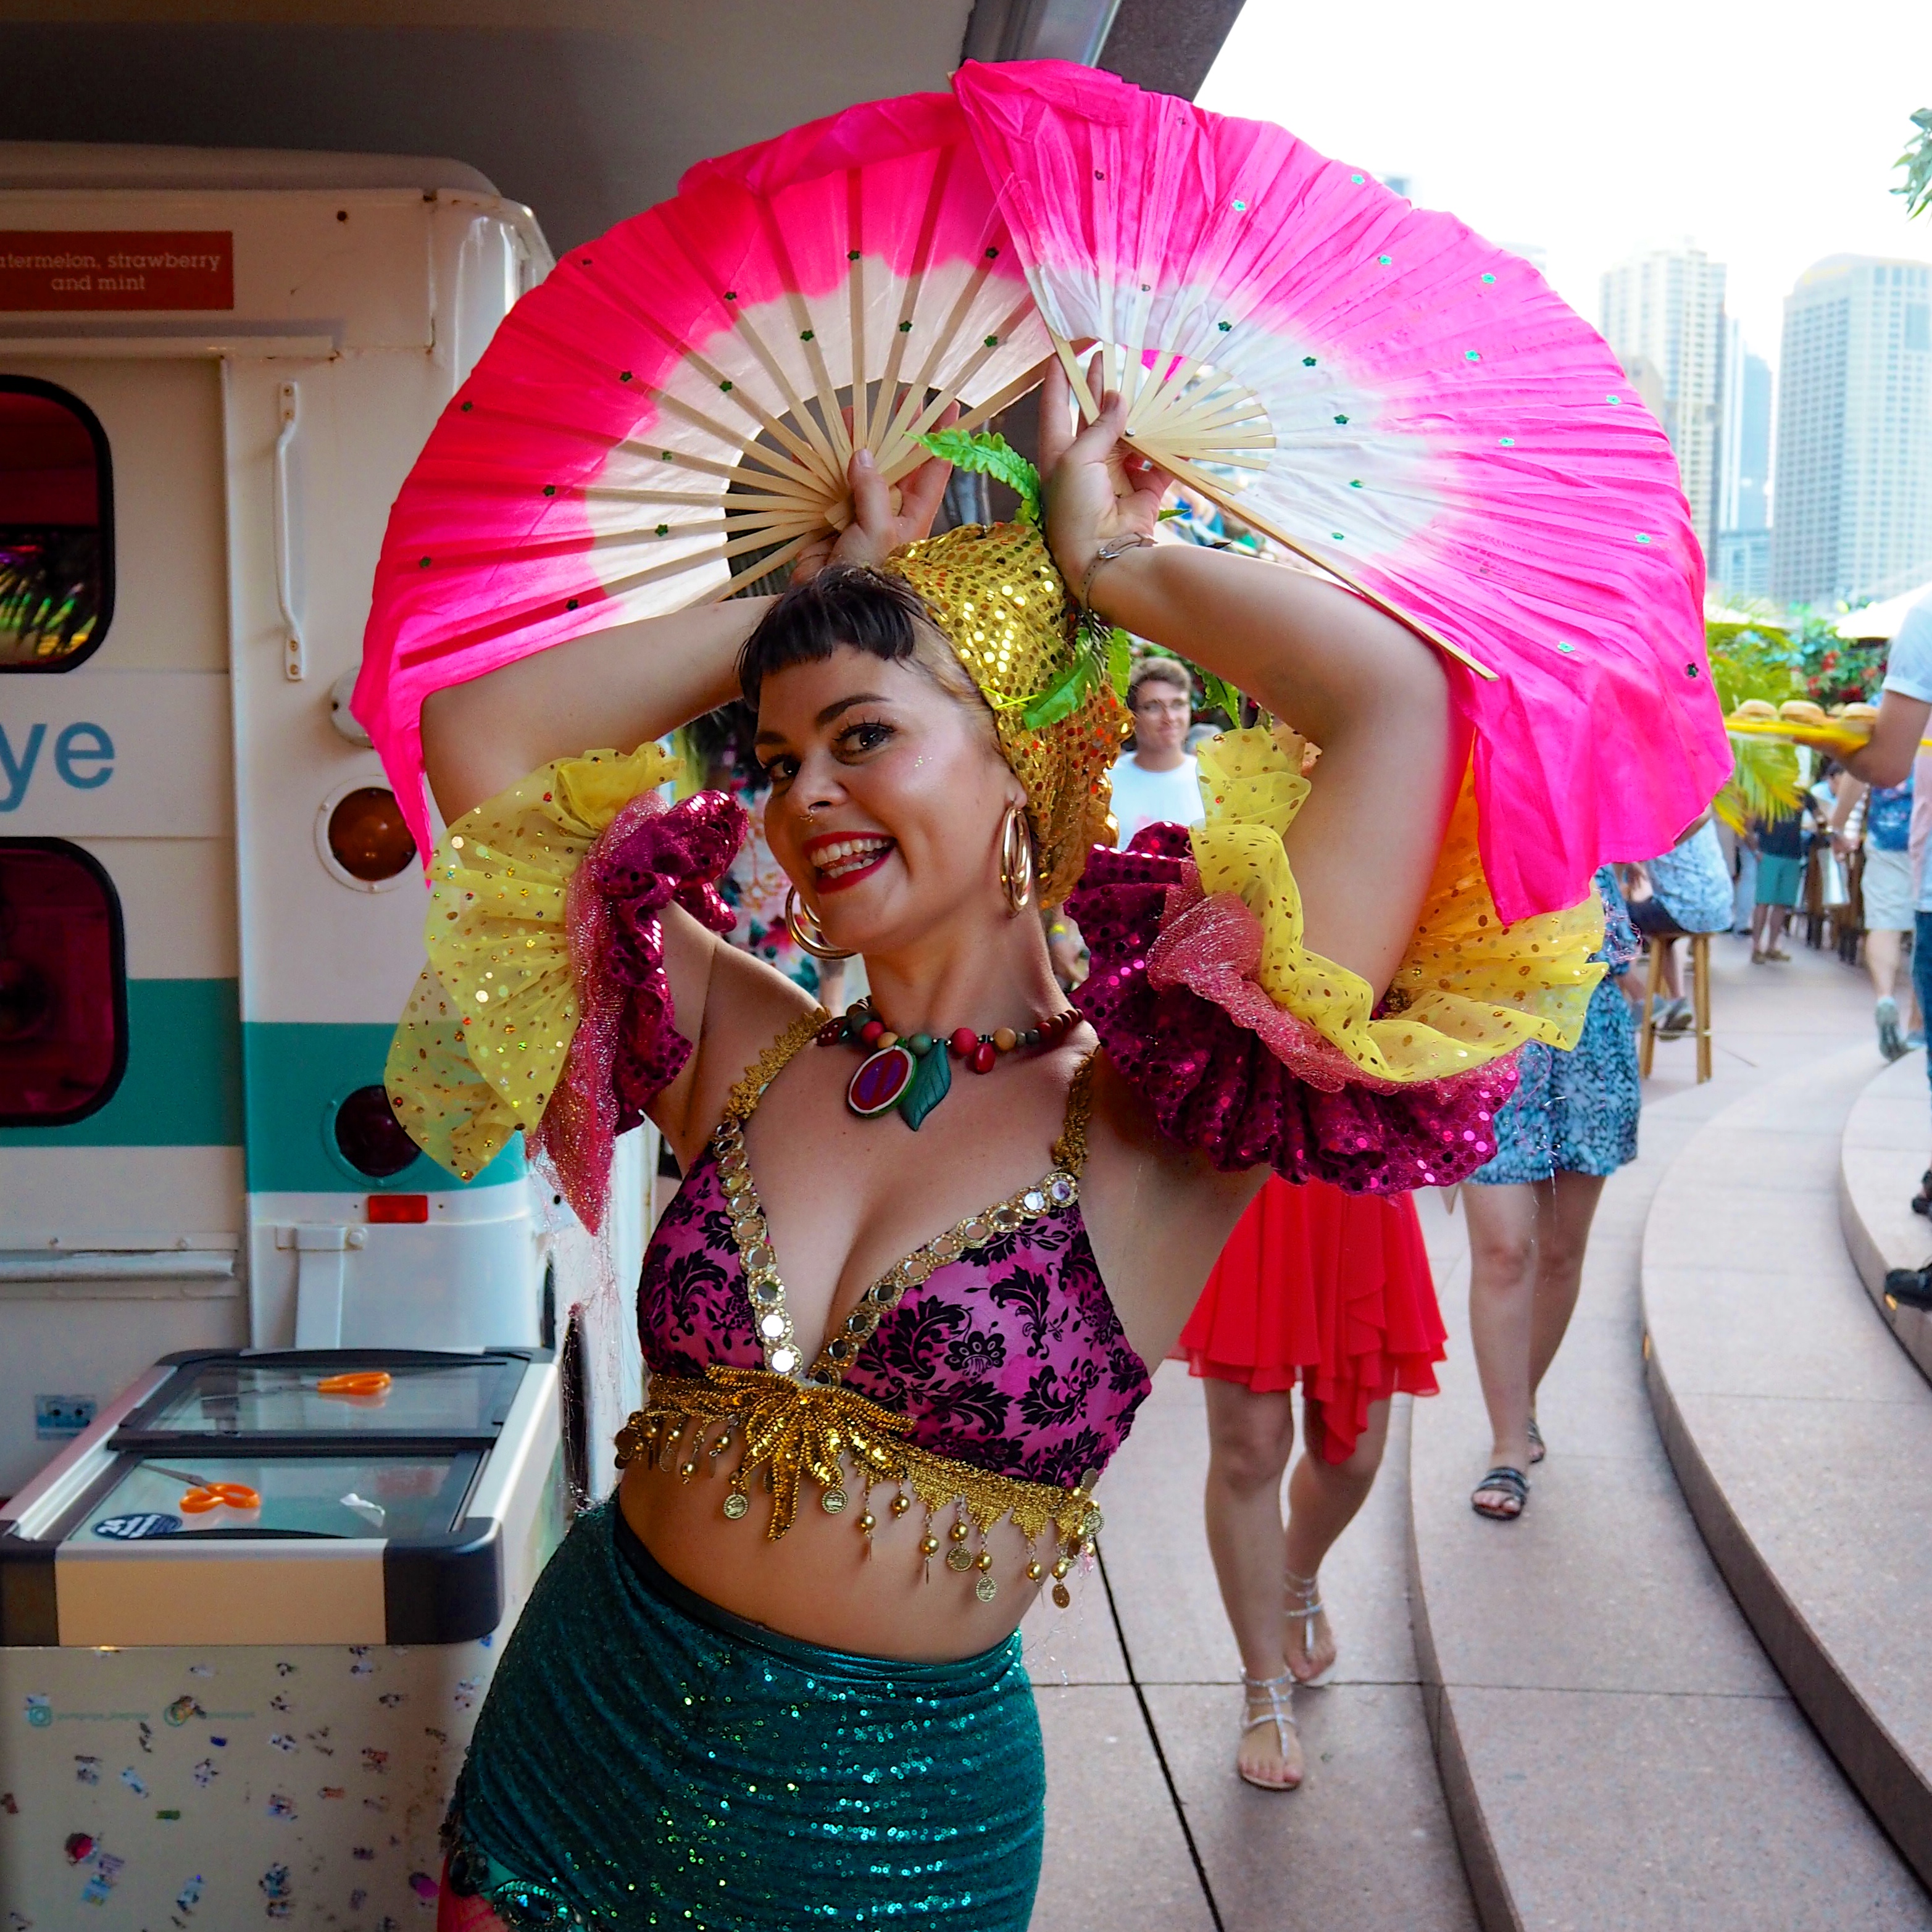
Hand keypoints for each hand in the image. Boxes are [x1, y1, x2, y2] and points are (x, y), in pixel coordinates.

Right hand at [790, 406, 957, 582]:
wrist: (831, 608)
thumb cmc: (869, 576)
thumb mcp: (879, 530)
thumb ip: (872, 488)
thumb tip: (863, 453)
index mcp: (914, 512)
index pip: (934, 467)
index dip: (941, 436)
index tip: (947, 404)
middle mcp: (889, 508)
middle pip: (893, 460)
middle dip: (886, 430)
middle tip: (880, 402)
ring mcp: (858, 512)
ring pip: (857, 467)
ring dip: (848, 444)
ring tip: (840, 420)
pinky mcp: (829, 518)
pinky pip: (824, 485)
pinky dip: (816, 468)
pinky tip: (808, 452)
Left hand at [1039, 355, 1170, 591]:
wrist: (1104, 557)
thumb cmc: (1075, 509)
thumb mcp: (1077, 460)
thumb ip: (1099, 426)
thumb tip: (1117, 396)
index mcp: (1057, 454)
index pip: (1055, 406)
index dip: (1059, 377)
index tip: (1064, 349)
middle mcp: (1085, 463)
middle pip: (1094, 414)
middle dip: (1103, 384)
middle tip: (1112, 353)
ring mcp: (1115, 476)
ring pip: (1130, 433)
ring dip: (1140, 411)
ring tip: (1149, 380)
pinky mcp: (1143, 490)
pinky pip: (1158, 461)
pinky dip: (1169, 446)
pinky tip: (1176, 421)